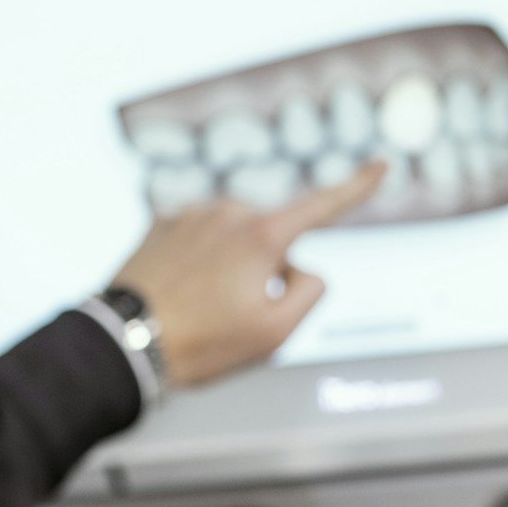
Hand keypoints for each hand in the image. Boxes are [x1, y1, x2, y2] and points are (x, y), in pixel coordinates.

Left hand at [107, 162, 384, 388]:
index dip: (357, 187)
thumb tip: (303, 268)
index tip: (382, 164)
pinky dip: (200, 266)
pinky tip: (180, 294)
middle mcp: (229, 211)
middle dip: (268, 274)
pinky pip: (201, 242)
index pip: (324, 206)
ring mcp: (193, 213)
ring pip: (236, 242)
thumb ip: (309, 292)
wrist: (125, 341)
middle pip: (274, 242)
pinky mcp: (163, 223)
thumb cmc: (203, 342)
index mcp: (263, 235)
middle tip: (233, 317)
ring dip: (231, 270)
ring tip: (201, 309)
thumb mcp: (274, 333)